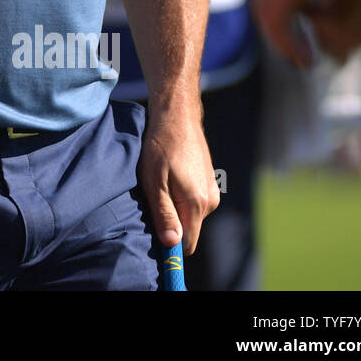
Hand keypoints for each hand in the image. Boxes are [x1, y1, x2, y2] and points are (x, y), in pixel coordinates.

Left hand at [136, 102, 218, 254]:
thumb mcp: (154, 180)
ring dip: (172, 207)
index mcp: (198, 203)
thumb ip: (164, 212)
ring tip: (157, 185)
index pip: (188, 243)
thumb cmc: (160, 146)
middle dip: (169, 224)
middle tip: (149, 201)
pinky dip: (179, 196)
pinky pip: (192, 201)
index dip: (169, 245)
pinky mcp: (208, 182)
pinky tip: (167, 178)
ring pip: (189, 214)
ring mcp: (211, 191)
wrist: (177, 116)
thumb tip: (172, 243)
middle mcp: (210, 201)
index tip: (151, 233)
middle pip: (188, 229)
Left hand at [256, 0, 360, 64]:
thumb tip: (336, 39)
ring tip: (305, 62)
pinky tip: (307, 58)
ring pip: (268, 8)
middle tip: (300, 57)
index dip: (293, 11)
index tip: (311, 35)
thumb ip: (341, 6)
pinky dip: (287, 41)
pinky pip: (276, 16)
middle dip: (282, 28)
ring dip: (283, 40)